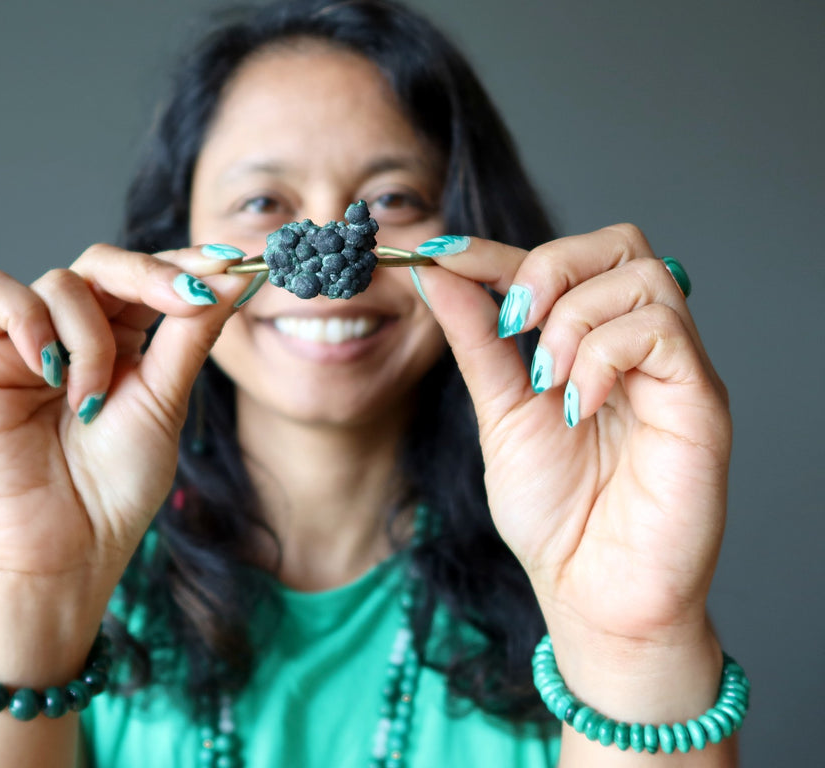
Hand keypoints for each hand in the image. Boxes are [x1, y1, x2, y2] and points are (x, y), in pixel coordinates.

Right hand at [0, 243, 255, 593]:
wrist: (64, 547)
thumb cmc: (116, 487)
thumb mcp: (165, 399)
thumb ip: (192, 333)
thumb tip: (237, 274)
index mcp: (123, 341)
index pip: (150, 278)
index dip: (187, 263)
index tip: (234, 260)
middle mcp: (73, 333)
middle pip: (105, 263)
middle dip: (151, 274)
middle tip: (187, 298)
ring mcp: (26, 341)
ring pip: (60, 282)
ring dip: (88, 339)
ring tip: (88, 401)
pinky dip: (27, 320)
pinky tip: (45, 369)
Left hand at [413, 226, 730, 650]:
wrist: (591, 593)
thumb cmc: (555, 514)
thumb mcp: (500, 412)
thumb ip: (476, 340)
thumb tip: (435, 273)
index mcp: (591, 343)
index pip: (558, 262)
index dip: (496, 251)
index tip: (438, 253)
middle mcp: (638, 345)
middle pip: (619, 243)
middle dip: (550, 267)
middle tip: (513, 323)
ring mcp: (674, 369)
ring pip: (642, 276)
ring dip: (573, 319)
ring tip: (547, 382)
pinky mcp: (701, 400)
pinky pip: (661, 330)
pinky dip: (603, 354)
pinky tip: (579, 406)